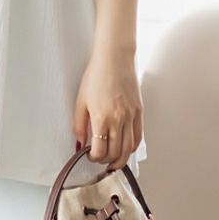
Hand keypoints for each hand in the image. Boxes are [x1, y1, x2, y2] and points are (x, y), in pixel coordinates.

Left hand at [72, 47, 143, 171]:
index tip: (89, 155)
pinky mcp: (139, 112)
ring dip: (120, 159)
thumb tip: (79, 142)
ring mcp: (131, 117)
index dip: (93, 158)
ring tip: (113, 161)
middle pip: (115, 153)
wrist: (115, 58)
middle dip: (106, 161)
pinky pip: (138, 137)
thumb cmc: (97, 74)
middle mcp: (119, 120)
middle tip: (100, 159)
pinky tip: (125, 148)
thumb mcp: (81, 100)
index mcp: (102, 118)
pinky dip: (132, 147)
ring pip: (128, 149)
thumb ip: (79, 125)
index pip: (100, 151)